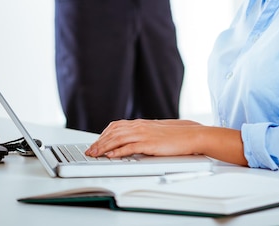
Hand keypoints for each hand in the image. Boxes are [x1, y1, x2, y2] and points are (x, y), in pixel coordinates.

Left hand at [86, 119, 201, 158]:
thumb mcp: (154, 132)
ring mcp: (143, 134)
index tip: (95, 143)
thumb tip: (129, 142)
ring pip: (117, 139)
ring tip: (95, 154)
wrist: (189, 135)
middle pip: (113, 132)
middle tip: (89, 151)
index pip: (115, 126)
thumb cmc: (173, 136)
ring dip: (104, 147)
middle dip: (99, 142)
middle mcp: (139, 126)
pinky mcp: (149, 144)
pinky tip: (111, 156)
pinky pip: (129, 147)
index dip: (103, 135)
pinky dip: (117, 152)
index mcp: (140, 123)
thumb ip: (141, 134)